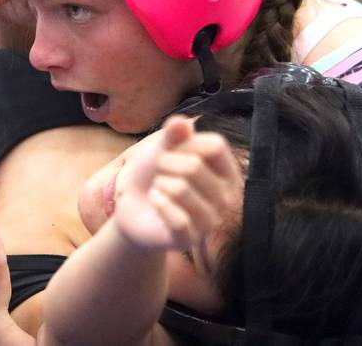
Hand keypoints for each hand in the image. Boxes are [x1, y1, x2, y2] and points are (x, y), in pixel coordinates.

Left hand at [113, 117, 240, 251]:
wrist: (134, 207)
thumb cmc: (155, 173)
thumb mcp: (162, 148)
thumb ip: (173, 134)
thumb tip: (181, 121)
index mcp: (227, 171)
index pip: (215, 146)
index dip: (186, 142)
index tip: (172, 150)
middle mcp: (226, 198)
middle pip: (194, 166)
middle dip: (165, 163)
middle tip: (159, 172)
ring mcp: (211, 221)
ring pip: (180, 189)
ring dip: (159, 184)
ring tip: (158, 188)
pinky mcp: (191, 240)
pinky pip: (176, 217)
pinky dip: (158, 203)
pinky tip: (155, 202)